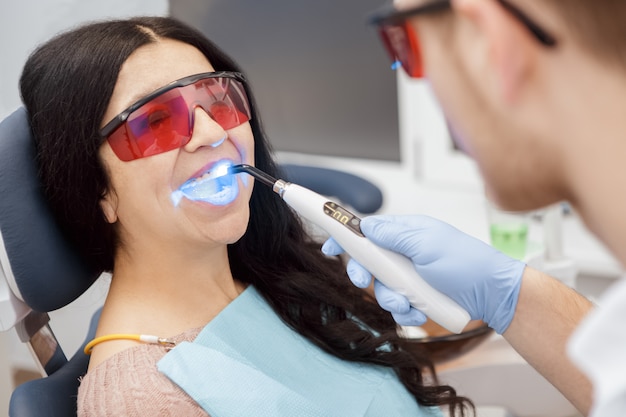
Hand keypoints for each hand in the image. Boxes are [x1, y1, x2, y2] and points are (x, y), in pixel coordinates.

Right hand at [322, 214, 525, 333]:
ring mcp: (411, 275)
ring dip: (391, 298)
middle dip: (365, 275)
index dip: (346, 238)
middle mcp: (405, 252)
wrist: (493, 295)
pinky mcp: (418, 295)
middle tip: (364, 282)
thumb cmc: (467, 263)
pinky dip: (405, 310)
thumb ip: (393, 234)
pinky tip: (419, 310)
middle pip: (369, 262)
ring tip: (409, 302)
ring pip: (381, 287)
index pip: (367, 231)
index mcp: (406, 232)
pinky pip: (397, 304)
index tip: (329, 247)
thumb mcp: (426, 244)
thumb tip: (366, 225)